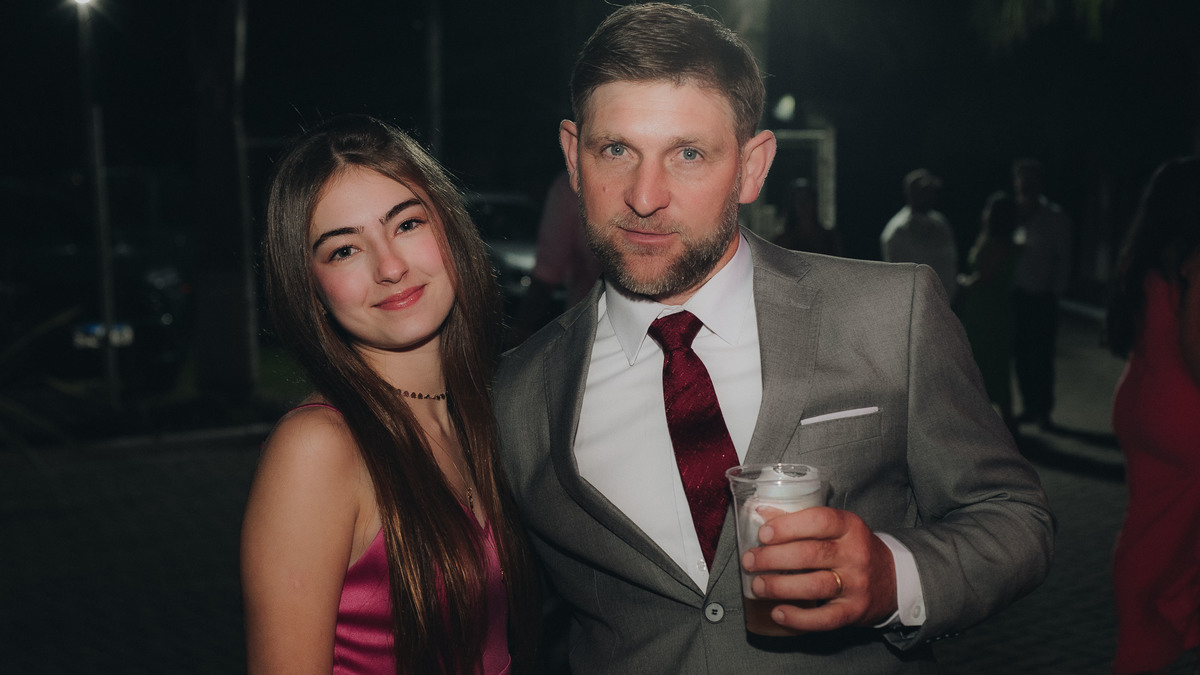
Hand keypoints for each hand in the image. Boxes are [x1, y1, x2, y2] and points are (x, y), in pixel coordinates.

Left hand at [740, 506, 897, 632]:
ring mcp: (857, 584)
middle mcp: (855, 554)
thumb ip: (800, 521)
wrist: (893, 579)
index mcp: (849, 526)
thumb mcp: (836, 528)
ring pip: (816, 585)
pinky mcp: (854, 611)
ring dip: (781, 586)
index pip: (819, 521)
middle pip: (811, 554)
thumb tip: (761, 513)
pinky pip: (825, 618)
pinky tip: (778, 613)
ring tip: (758, 585)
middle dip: (774, 558)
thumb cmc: (853, 550)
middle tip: (750, 561)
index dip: (788, 526)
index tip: (763, 534)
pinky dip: (799, 618)